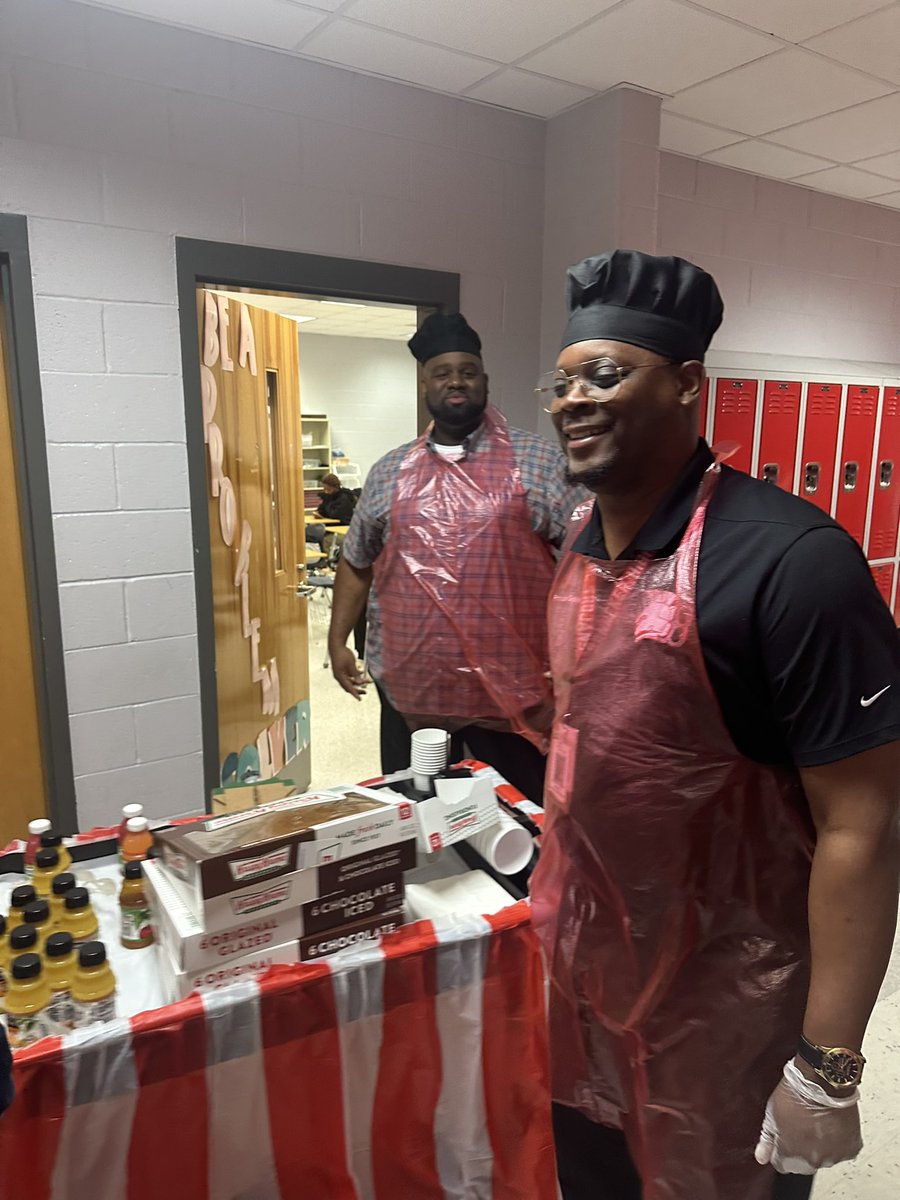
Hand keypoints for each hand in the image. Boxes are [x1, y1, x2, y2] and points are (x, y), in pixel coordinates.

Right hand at [330, 644, 368, 698]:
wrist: (336, 645)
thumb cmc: (342, 653)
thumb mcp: (351, 664)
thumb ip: (355, 674)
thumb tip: (360, 682)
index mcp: (339, 676)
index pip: (348, 687)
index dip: (355, 693)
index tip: (359, 698)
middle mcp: (339, 676)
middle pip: (348, 686)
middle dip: (357, 689)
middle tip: (365, 692)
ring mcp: (340, 673)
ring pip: (350, 681)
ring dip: (357, 681)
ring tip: (366, 681)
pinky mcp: (341, 669)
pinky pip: (349, 676)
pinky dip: (355, 676)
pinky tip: (361, 673)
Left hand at [755, 1059, 861, 1174]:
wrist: (822, 1081)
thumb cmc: (796, 1094)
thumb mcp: (772, 1113)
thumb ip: (767, 1140)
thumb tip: (761, 1157)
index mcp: (791, 1154)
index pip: (783, 1165)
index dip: (782, 1151)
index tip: (785, 1139)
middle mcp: (813, 1161)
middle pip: (805, 1164)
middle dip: (802, 1150)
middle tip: (803, 1127)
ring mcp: (833, 1155)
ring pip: (825, 1158)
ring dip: (822, 1147)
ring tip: (819, 1124)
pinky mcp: (851, 1147)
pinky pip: (843, 1151)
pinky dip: (839, 1142)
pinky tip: (833, 1126)